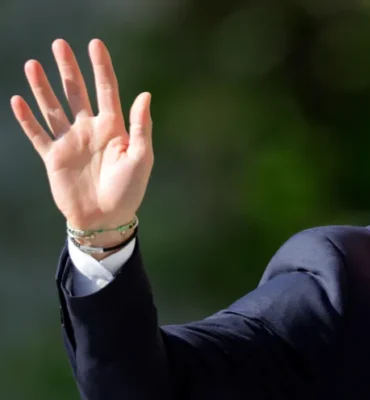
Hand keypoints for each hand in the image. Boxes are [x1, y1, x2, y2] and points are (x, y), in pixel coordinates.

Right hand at [11, 39, 152, 231]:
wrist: (106, 219)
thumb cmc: (129, 190)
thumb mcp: (142, 158)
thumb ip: (141, 126)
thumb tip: (145, 94)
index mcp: (114, 127)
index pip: (107, 90)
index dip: (101, 67)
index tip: (95, 44)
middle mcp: (90, 130)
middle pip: (77, 92)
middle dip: (68, 68)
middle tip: (59, 44)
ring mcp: (70, 142)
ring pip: (53, 107)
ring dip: (43, 87)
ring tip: (33, 64)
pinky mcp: (53, 157)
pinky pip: (37, 134)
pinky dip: (27, 118)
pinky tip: (18, 100)